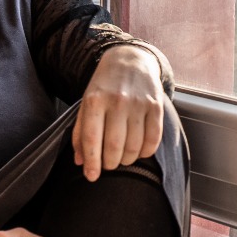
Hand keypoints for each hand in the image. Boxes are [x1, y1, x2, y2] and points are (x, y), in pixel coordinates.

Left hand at [73, 45, 164, 181]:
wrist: (129, 60)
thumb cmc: (104, 87)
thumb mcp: (86, 104)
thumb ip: (81, 133)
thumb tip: (80, 162)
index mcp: (94, 101)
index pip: (92, 139)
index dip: (92, 162)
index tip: (91, 177)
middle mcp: (117, 101)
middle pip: (114, 147)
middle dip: (110, 163)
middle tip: (108, 164)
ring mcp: (138, 103)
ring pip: (134, 147)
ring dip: (127, 159)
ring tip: (122, 157)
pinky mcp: (155, 106)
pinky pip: (153, 140)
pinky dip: (145, 152)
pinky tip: (139, 150)